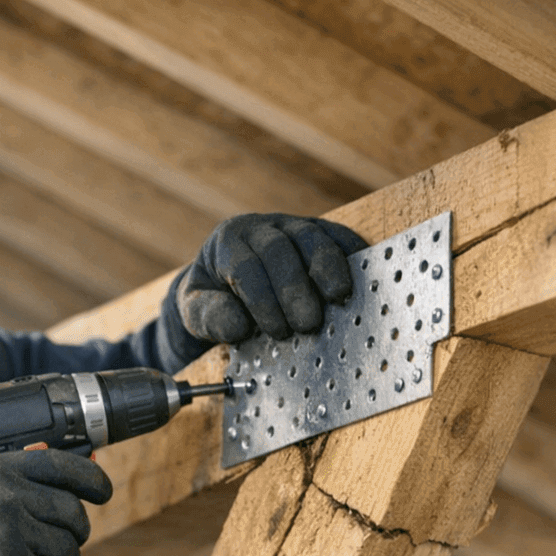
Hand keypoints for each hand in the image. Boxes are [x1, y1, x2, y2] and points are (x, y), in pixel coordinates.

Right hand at [0, 450, 112, 555]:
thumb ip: (12, 471)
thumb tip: (52, 452)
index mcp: (0, 469)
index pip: (65, 466)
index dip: (93, 480)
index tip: (103, 492)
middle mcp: (9, 495)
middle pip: (73, 514)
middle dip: (73, 533)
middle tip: (61, 544)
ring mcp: (12, 532)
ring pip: (68, 550)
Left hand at [163, 213, 368, 344]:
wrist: (224, 280)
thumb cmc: (212, 298)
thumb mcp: (195, 311)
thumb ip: (210, 318)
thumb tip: (238, 325)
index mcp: (226, 243)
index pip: (244, 267)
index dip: (262, 299)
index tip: (277, 330)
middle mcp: (258, 227)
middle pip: (279, 249)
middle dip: (295, 288)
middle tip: (308, 324)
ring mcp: (290, 225)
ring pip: (310, 235)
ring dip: (328, 267)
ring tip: (339, 298)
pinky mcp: (317, 230)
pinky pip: (336, 233)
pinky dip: (350, 251)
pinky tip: (361, 275)